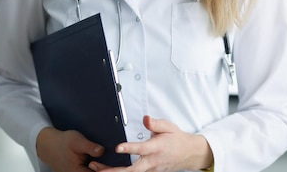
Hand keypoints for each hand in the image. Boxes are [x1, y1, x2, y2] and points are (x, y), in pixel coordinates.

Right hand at [36, 127, 104, 171]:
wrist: (49, 144)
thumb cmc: (62, 143)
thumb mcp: (77, 141)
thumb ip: (90, 147)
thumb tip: (102, 151)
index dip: (107, 168)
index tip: (112, 161)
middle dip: (103, 166)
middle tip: (104, 156)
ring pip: (93, 170)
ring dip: (98, 165)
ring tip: (93, 155)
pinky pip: (89, 169)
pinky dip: (94, 165)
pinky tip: (92, 157)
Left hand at [88, 116, 212, 171]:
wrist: (189, 154)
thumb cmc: (177, 139)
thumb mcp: (169, 127)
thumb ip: (155, 123)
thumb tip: (145, 118)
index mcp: (156, 148)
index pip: (141, 149)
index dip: (129, 148)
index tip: (118, 148)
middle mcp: (152, 162)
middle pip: (131, 170)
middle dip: (113, 170)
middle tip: (97, 167)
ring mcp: (151, 170)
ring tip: (97, 169)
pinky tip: (109, 171)